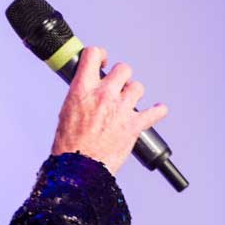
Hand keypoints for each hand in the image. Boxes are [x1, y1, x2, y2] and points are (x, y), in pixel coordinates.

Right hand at [51, 46, 169, 174]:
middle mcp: (104, 95)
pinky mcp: (134, 126)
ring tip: (128, 104)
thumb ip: (80, 96)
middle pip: (123, 69)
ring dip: (134, 94)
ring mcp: (121, 109)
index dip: (100, 54)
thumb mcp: (66, 112)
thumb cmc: (69, 146)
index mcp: (83, 90)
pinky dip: (158, 111)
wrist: (79, 170)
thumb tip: (87, 89)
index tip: (102, 62)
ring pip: (138, 87)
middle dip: (121, 77)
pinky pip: (155, 112)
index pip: (93, 55)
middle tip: (117, 87)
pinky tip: (157, 111)